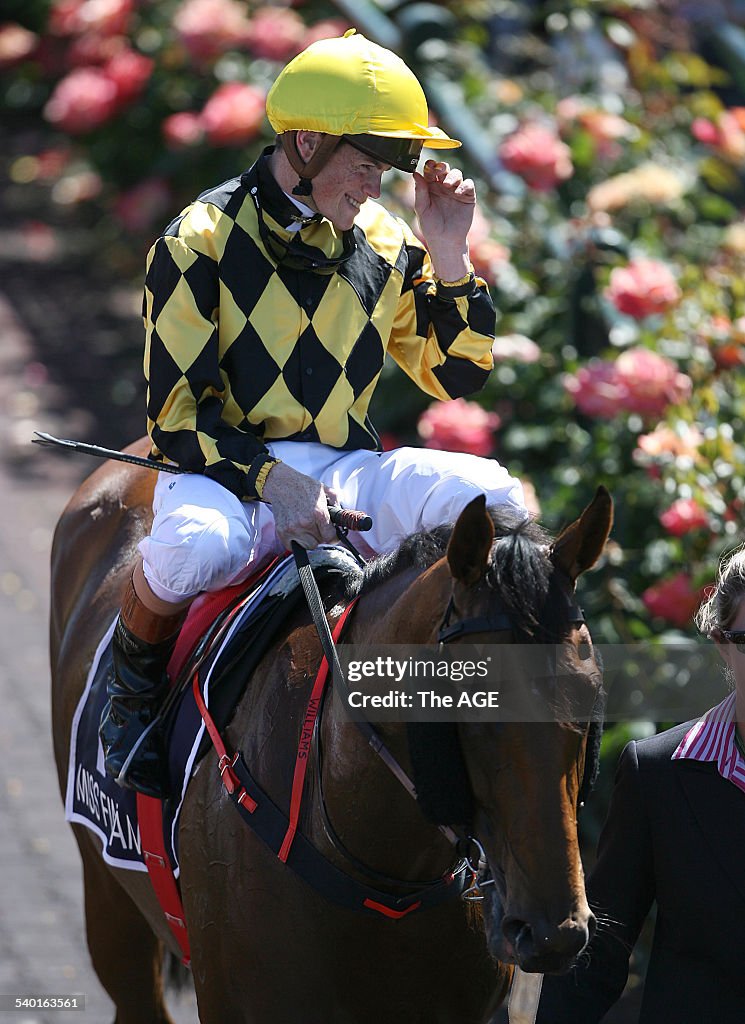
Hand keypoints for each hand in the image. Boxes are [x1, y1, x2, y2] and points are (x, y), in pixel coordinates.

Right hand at [262, 462, 337, 549]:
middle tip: (316, 525)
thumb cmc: (302, 485)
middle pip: (320, 542)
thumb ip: (336, 503)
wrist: (280, 483)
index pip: (331, 537)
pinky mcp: (282, 532)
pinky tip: (297, 530)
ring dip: (309, 539)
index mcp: (318, 513)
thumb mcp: (324, 490)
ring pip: (307, 546)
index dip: (334, 536)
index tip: (332, 534)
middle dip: (320, 535)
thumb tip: (341, 515)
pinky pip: (293, 546)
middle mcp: (305, 523)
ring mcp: (292, 529)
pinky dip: (296, 541)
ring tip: (306, 527)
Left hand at [413, 159, 474, 278]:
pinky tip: (458, 193)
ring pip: (457, 174)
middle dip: (442, 167)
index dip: (430, 166)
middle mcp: (444, 187)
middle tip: (439, 171)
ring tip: (448, 185)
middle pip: (444, 169)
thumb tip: (415, 173)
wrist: (445, 240)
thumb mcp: (422, 208)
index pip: (430, 171)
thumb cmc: (431, 227)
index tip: (429, 167)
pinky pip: (468, 184)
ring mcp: (456, 191)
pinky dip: (464, 185)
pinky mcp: (468, 197)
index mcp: (431, 188)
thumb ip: (420, 191)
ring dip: (453, 176)